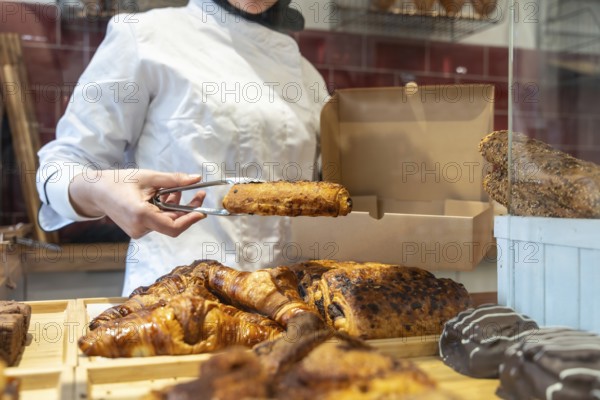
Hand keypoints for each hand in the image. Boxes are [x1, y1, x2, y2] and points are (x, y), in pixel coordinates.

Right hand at [69, 169, 206, 238]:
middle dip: (187, 209)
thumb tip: (196, 179)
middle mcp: (140, 227)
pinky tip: (164, 195)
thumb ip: (174, 179)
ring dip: (175, 207)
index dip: (191, 220)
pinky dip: (165, 209)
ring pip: (166, 221)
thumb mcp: (148, 177)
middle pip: (173, 223)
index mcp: (141, 215)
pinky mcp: (137, 230)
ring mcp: (138, 231)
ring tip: (174, 189)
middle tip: (198, 193)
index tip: (203, 211)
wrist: (95, 191)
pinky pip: (158, 221)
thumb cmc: (119, 181)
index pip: (173, 226)